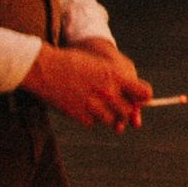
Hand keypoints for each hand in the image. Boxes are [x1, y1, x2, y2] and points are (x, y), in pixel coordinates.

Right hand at [23, 40, 152, 130]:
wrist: (43, 67)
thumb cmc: (72, 62)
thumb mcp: (100, 65)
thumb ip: (118, 79)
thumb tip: (136, 93)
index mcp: (116, 76)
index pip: (144, 94)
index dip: (142, 98)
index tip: (138, 99)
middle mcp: (108, 92)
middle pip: (128, 111)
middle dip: (122, 109)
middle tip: (111, 104)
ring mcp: (94, 105)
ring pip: (111, 120)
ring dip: (104, 115)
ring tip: (92, 104)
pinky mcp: (79, 116)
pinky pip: (92, 123)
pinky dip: (88, 118)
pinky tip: (79, 106)